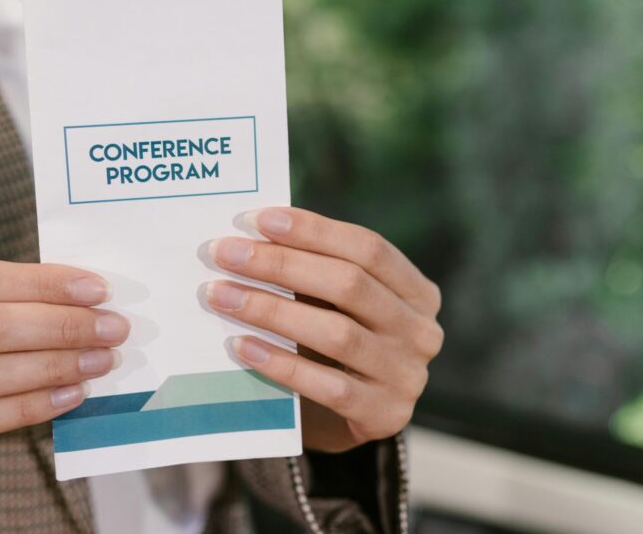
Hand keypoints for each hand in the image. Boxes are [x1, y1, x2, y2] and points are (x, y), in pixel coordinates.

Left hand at [206, 208, 442, 451]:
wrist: (345, 424)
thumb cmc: (333, 348)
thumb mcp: (338, 306)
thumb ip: (312, 271)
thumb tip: (249, 233)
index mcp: (418, 292)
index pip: (368, 248)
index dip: (312, 230)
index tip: (256, 219)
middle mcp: (421, 331)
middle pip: (350, 284)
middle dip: (280, 263)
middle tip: (224, 253)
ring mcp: (407, 377)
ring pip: (337, 332)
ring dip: (271, 309)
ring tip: (220, 295)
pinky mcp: (383, 416)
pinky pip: (327, 386)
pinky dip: (281, 363)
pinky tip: (241, 345)